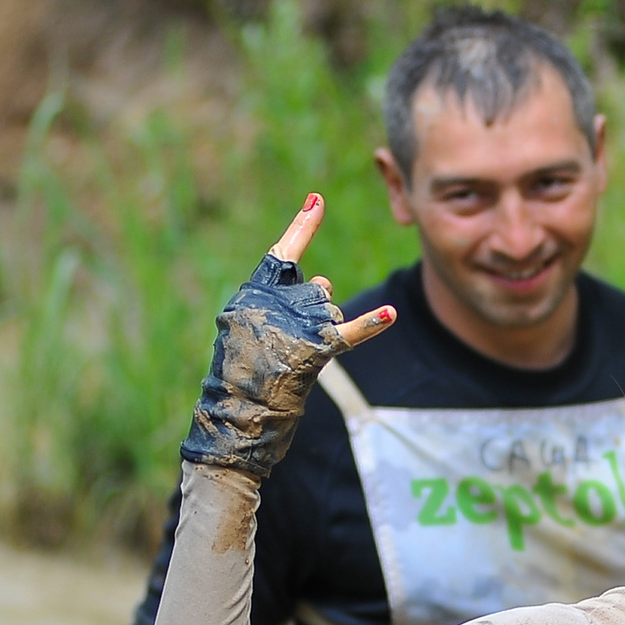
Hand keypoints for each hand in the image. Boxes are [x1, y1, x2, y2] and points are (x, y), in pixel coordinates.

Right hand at [178, 194, 396, 480]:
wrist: (234, 423)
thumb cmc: (242, 384)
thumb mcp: (253, 334)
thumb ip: (286, 304)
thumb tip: (326, 280)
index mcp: (251, 296)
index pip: (282, 254)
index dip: (302, 227)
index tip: (318, 201)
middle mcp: (271, 302)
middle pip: (317, 291)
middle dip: (316, 315)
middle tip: (292, 347)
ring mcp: (292, 324)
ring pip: (331, 312)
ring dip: (326, 334)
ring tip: (298, 362)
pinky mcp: (311, 349)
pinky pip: (349, 333)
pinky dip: (371, 325)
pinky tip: (390, 314)